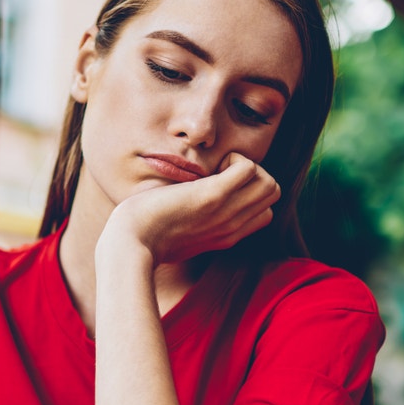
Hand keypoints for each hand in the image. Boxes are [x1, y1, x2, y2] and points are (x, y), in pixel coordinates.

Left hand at [101, 152, 280, 264]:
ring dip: (247, 167)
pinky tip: (209, 168)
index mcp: (225, 236)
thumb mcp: (177, 235)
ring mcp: (225, 213)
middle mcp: (231, 227)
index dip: (249, 195)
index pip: (265, 214)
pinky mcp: (213, 196)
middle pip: (273, 194)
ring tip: (217, 170)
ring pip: (270, 184)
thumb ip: (192, 224)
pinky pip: (250, 168)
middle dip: (253, 176)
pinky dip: (234, 159)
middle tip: (219, 174)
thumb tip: (184, 211)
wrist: (130, 245)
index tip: (219, 189)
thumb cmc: (143, 238)